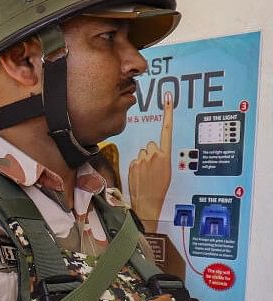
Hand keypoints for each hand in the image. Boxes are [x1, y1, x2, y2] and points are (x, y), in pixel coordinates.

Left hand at [128, 92, 173, 232]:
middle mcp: (154, 154)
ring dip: (143, 160)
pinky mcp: (132, 163)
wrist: (148, 201)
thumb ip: (161, 157)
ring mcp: (142, 159)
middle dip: (151, 154)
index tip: (168, 98)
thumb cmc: (160, 187)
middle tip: (153, 168)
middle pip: (150, 145)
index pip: (167, 131)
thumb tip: (154, 150)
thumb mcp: (167, 170)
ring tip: (146, 173)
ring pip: (142, 152)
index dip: (168, 114)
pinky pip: (135, 160)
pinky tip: (140, 176)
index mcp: (166, 155)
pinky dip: (137, 166)